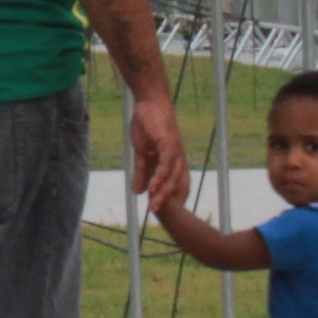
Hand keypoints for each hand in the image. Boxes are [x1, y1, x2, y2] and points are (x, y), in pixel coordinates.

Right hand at [128, 90, 188, 213]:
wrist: (149, 101)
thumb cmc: (147, 124)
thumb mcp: (141, 152)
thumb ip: (141, 172)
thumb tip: (138, 192)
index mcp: (173, 161)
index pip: (178, 186)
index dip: (172, 201)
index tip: (164, 216)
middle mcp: (178, 159)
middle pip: (177, 186)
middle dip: (169, 203)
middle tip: (157, 217)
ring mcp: (176, 151)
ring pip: (172, 178)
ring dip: (163, 194)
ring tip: (153, 208)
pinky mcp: (170, 143)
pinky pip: (166, 164)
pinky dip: (159, 177)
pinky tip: (152, 189)